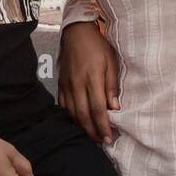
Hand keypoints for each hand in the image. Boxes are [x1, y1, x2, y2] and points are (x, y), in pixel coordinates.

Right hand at [58, 20, 118, 145]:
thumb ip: (112, 86)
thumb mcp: (111, 62)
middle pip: (83, 115)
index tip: (109, 138)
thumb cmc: (97, 46)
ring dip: (82, 127)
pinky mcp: (61, 84)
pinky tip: (78, 121)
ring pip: (72, 113)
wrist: (76, 33)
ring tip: (91, 135)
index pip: (97, 109)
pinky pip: (64, 106)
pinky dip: (71, 117)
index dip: (103, 126)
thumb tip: (115, 108)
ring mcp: (67, 85)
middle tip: (100, 142)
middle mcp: (77, 84)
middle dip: (92, 132)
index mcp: (92, 78)